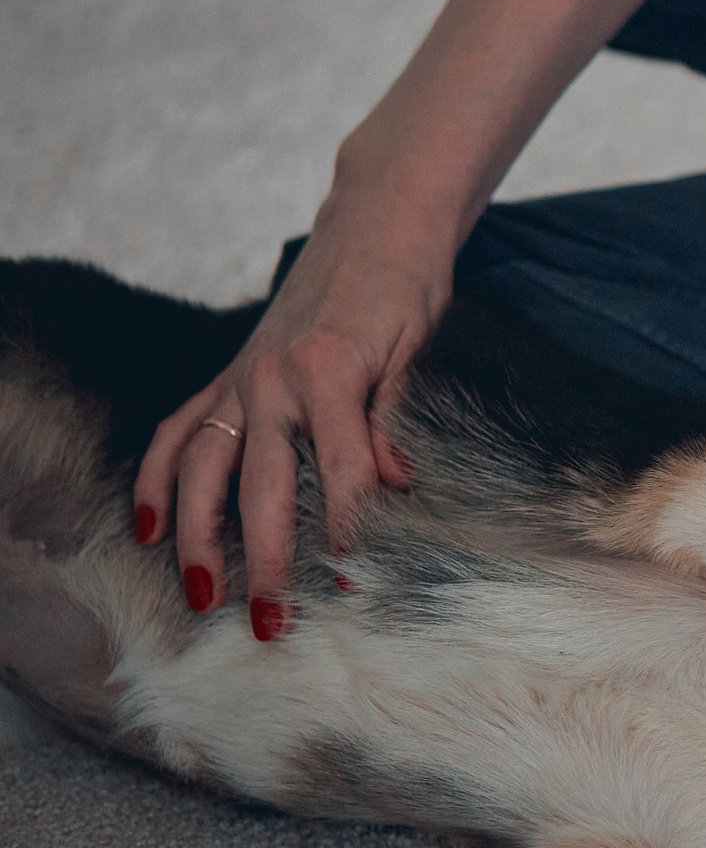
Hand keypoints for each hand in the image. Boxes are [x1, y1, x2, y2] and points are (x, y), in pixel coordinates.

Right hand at [134, 201, 448, 637]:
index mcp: (330, 372)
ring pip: (202, 468)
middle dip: (263, 559)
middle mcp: (273, 379)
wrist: (375, 224)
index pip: (340, 470)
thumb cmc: (408, 288)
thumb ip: (394, 418)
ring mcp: (241, 378)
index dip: (346, 530)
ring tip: (201, 595)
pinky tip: (146, 529)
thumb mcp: (418, 348)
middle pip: (261, 486)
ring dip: (196, 536)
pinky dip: (155, 480)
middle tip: (269, 623)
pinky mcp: (228, 376)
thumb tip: (395, 486)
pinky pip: (178, 432)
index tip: (350, 583)